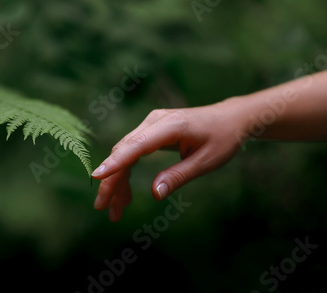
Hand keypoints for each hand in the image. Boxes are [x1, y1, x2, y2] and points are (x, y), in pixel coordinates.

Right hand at [91, 101, 244, 221]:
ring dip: (117, 180)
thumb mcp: (206, 161)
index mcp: (171, 126)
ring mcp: (151, 124)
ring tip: (115, 209)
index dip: (115, 162)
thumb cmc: (222, 138)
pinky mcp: (151, 130)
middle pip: (124, 151)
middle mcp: (155, 121)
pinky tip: (126, 193)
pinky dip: (126, 172)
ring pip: (124, 153)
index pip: (136, 145)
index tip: (96, 177)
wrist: (229, 118)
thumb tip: (155, 194)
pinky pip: (132, 151)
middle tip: (104, 208)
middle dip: (111, 180)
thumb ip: (179, 176)